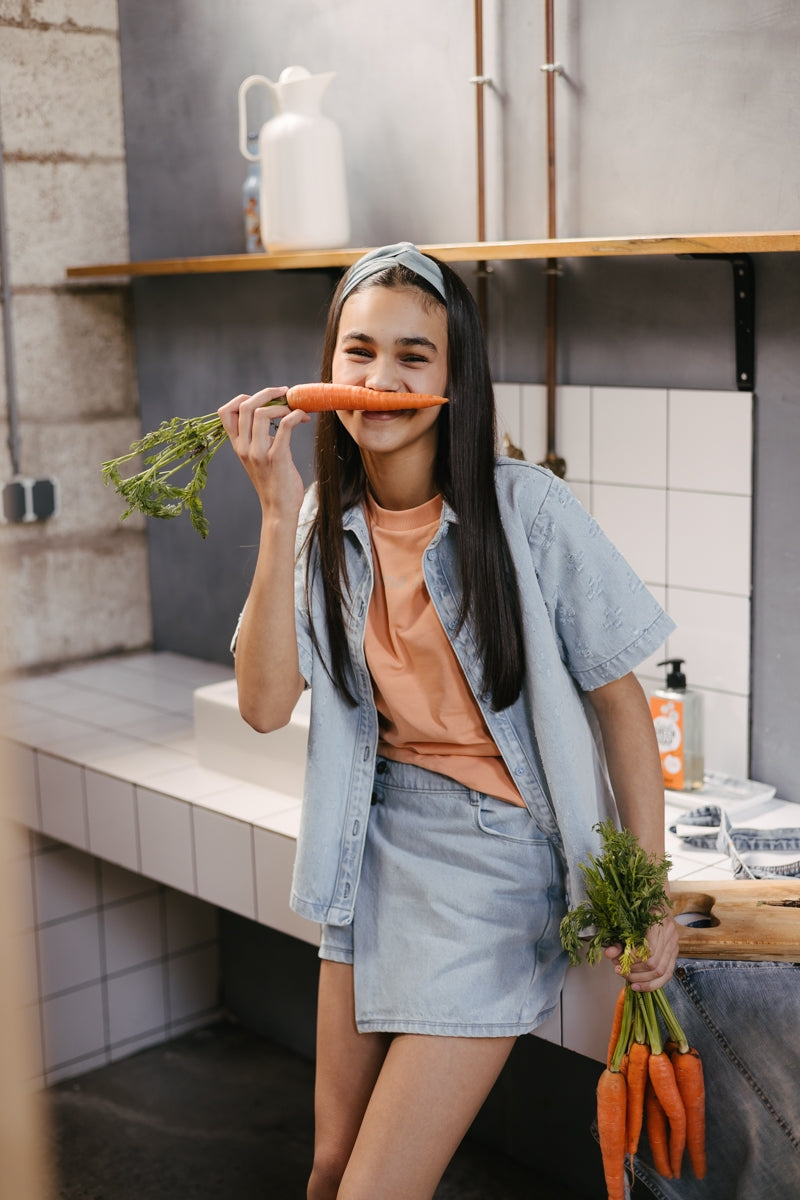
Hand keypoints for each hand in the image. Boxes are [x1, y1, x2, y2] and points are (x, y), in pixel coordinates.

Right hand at [217, 386, 309, 517]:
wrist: (279, 509)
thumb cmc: (273, 482)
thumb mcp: (257, 457)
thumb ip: (257, 438)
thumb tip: (270, 414)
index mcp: (237, 445)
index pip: (225, 412)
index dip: (242, 398)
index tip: (263, 399)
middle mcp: (244, 447)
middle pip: (246, 406)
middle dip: (267, 393)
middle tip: (285, 393)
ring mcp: (258, 453)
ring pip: (262, 413)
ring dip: (282, 406)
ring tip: (296, 410)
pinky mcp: (277, 458)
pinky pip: (285, 426)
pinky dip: (295, 415)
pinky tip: (303, 418)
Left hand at [604, 915, 679, 991]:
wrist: (657, 904)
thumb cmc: (639, 912)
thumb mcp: (626, 922)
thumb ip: (618, 939)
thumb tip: (609, 954)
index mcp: (658, 923)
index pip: (649, 950)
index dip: (632, 959)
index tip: (618, 961)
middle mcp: (669, 935)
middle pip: (654, 964)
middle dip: (634, 971)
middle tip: (618, 970)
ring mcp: (674, 946)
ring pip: (661, 972)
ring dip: (640, 979)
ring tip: (625, 977)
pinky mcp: (674, 954)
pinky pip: (666, 975)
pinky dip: (652, 984)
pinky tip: (638, 987)